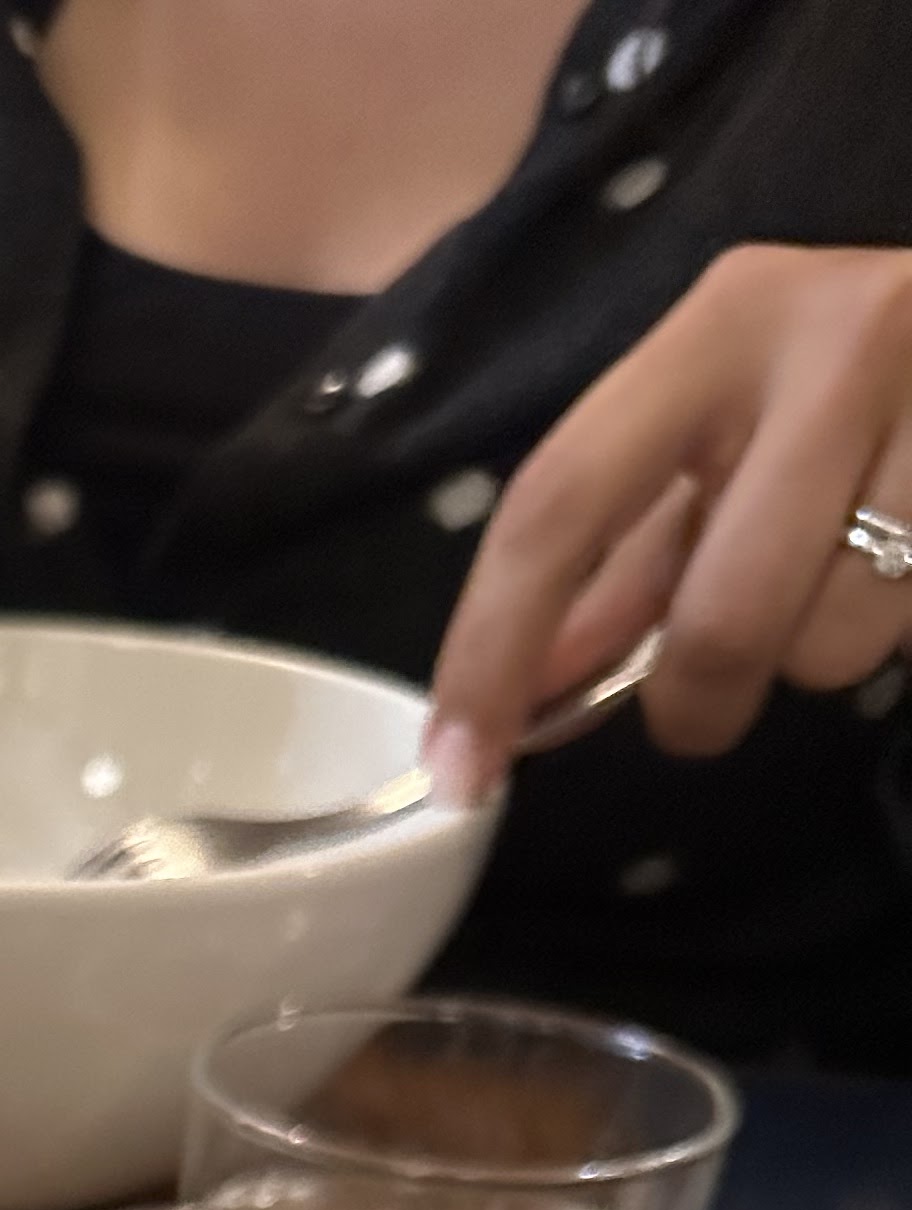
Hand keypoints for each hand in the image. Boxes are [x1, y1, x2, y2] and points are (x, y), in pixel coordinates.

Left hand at [429, 245, 911, 792]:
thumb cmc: (858, 369)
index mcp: (723, 325)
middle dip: (691, 704)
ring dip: (812, 658)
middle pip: (717, 621)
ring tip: (843, 578)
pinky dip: (890, 633)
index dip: (492, 652)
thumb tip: (525, 695)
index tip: (459, 768)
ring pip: (829, 646)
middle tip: (696, 702)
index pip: (561, 504)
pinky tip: (902, 563)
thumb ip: (625, 557)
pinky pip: (908, 634)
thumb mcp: (730, 422)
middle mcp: (834, 349)